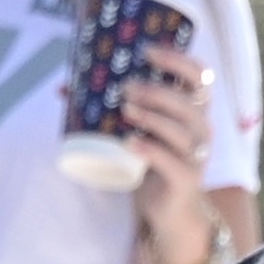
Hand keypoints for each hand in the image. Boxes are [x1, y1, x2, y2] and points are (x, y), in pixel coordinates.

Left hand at [120, 63, 216, 263]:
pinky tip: (130, 142)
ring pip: (181, 130)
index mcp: (193, 110)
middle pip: (187, 102)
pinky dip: (150, 150)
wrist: (169, 212)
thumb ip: (110, 109)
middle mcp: (201, 130)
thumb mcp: (137, 132)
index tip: (148, 51)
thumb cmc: (152, 164)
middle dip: (157, 91)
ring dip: (153, 117)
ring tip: (125, 110)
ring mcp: (196, 156)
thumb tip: (62, 87)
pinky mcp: (186, 179)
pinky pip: (172, 161)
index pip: (199, 77)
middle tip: (126, 88)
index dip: (178, 60)